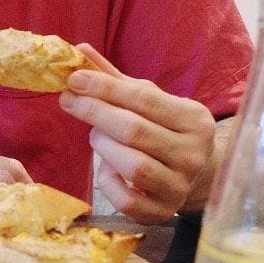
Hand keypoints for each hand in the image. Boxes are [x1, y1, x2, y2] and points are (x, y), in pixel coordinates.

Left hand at [59, 45, 217, 223]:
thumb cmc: (164, 129)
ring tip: (97, 136)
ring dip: (103, 147)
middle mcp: (193, 154)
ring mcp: (180, 186)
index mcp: (194, 119)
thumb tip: (79, 49)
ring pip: (132, 165)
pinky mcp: (163, 213)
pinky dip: (108, 182)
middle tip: (69, 101)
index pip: (144, 99)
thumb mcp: (149, 101)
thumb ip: (115, 79)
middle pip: (135, 131)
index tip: (73, 79)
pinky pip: (126, 199)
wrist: (194, 175)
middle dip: (95, 112)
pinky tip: (107, 170)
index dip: (104, 88)